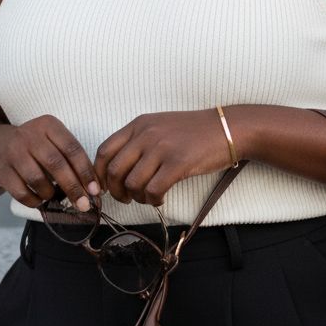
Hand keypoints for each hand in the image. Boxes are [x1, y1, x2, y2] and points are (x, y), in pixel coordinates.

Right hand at [0, 115, 100, 211]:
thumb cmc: (36, 148)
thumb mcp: (53, 142)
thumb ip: (72, 160)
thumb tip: (93, 190)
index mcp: (48, 125)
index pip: (73, 149)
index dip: (86, 172)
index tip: (96, 191)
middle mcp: (29, 135)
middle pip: (56, 164)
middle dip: (73, 188)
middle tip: (83, 205)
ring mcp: (13, 152)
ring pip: (38, 180)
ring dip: (51, 194)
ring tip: (55, 197)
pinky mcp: (1, 170)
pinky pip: (22, 192)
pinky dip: (34, 201)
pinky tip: (39, 200)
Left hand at [93, 109, 233, 206]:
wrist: (227, 128)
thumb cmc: (194, 131)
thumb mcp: (160, 127)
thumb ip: (138, 142)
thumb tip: (116, 171)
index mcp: (138, 124)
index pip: (104, 151)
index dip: (98, 174)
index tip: (105, 188)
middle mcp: (146, 134)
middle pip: (113, 170)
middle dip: (116, 191)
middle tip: (126, 199)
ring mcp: (162, 148)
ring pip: (132, 184)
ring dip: (137, 198)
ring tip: (148, 198)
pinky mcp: (178, 163)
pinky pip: (153, 190)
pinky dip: (153, 200)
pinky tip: (160, 199)